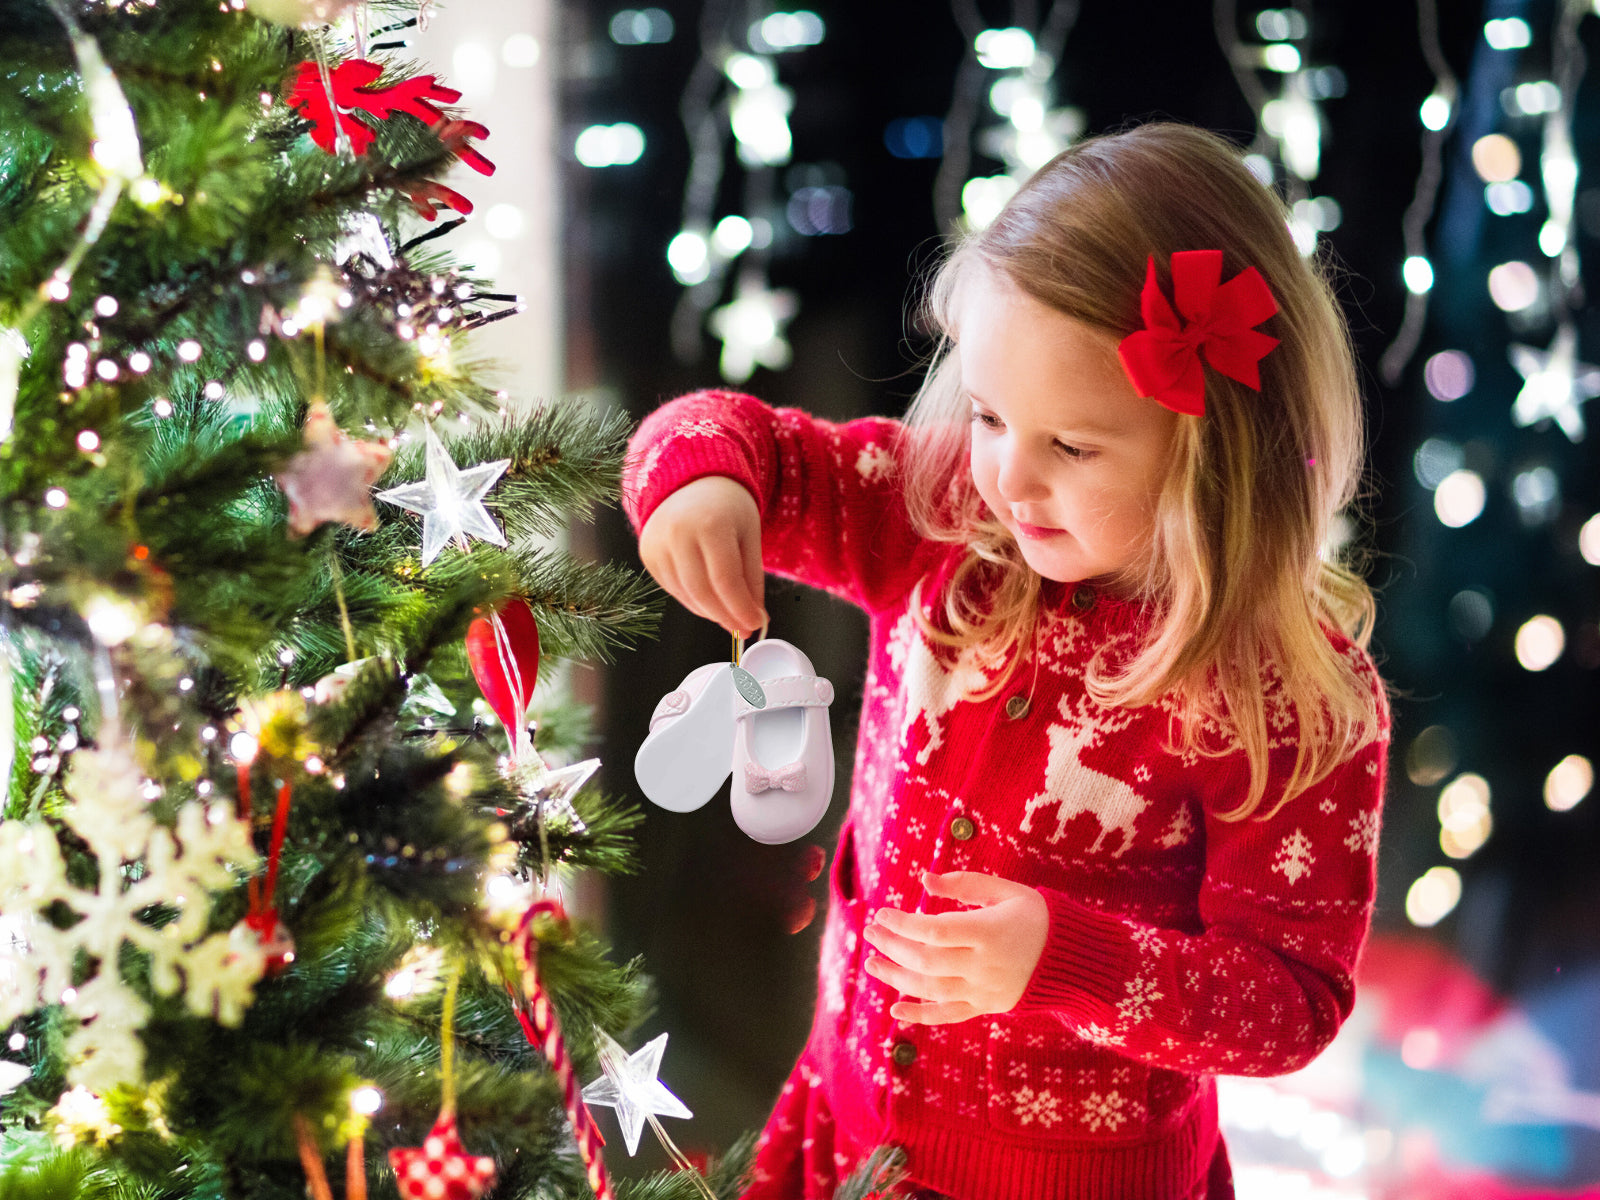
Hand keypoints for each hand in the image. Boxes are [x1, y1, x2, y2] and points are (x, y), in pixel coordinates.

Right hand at [638, 475, 766, 635]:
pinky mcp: (648, 555)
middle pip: (703, 592)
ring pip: (686, 595)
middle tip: (744, 628)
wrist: (691, 482)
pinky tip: (709, 598)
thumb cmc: (727, 508)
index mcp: (710, 524)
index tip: (755, 624)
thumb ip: (752, 579)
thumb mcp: (749, 536)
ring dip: (711, 612)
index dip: (741, 608)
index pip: (725, 580)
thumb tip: (755, 619)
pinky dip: (694, 601)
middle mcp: (678, 533)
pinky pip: (673, 589)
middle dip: (726, 616)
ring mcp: (657, 544)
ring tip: (729, 612)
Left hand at [862, 870, 1048, 1024]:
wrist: (1074, 959)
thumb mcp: (1007, 891)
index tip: (881, 913)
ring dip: (896, 978)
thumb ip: (965, 884)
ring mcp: (984, 990)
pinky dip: (920, 1016)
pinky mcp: (986, 1007)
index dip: (903, 924)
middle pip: (926, 961)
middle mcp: (984, 965)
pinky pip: (948, 1015)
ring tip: (872, 964)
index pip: (935, 931)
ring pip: (931, 989)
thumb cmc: (1037, 916)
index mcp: (988, 932)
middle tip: (870, 933)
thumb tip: (925, 880)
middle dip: (892, 947)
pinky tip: (895, 1011)